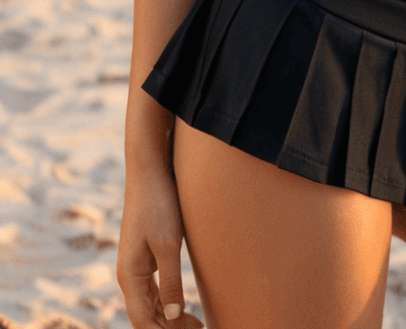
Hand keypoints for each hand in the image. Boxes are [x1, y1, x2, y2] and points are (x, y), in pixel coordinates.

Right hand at [117, 165, 204, 328]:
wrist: (149, 171)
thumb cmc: (159, 205)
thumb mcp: (168, 244)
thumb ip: (171, 282)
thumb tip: (173, 317)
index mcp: (129, 276)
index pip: (142, 321)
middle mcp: (129, 276)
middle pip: (146, 316)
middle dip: (169, 328)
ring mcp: (136, 266)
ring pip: (150, 305)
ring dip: (170, 318)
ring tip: (197, 325)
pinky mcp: (145, 256)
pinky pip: (153, 290)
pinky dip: (168, 302)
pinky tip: (183, 307)